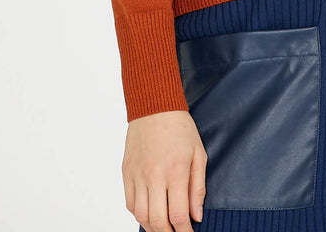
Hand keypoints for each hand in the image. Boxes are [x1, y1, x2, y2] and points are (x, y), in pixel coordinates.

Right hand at [122, 110, 207, 231]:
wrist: (154, 106)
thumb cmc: (180, 128)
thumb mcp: (198, 154)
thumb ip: (198, 187)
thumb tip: (196, 215)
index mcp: (175, 171)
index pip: (179, 216)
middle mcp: (154, 176)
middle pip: (158, 221)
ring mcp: (138, 175)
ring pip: (141, 216)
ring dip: (153, 228)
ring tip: (163, 227)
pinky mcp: (126, 172)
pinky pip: (130, 203)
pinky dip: (139, 214)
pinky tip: (149, 213)